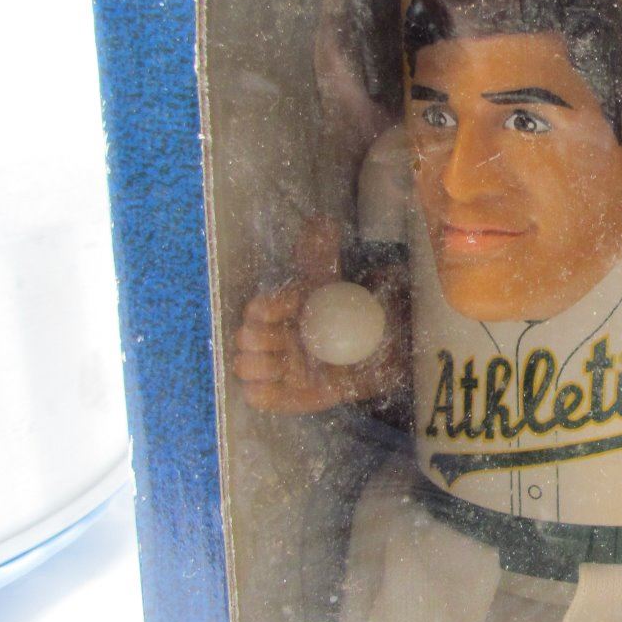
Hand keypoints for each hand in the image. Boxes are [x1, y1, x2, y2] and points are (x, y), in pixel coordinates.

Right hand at [231, 217, 407, 413]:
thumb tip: (319, 222)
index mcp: (276, 310)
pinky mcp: (288, 395)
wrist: (376, 345)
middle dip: (260, 338)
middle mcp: (270, 339)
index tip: (295, 302)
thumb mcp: (337, 278)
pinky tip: (285, 383)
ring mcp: (277, 368)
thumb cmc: (348, 309)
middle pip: (244, 340)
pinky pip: (261, 399)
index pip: (257, 309)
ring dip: (260, 365)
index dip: (270, 306)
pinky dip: (264, 393)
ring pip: (245, 369)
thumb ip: (323, 249)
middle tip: (285, 338)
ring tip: (287, 361)